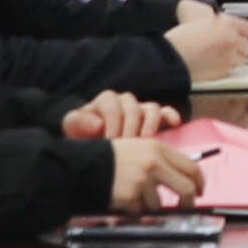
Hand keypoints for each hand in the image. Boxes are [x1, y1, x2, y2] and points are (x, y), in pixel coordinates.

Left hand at [62, 93, 176, 140]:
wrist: (92, 146)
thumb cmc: (83, 136)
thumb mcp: (73, 128)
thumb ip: (78, 122)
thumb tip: (97, 124)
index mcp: (105, 101)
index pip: (111, 105)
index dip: (111, 123)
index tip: (110, 141)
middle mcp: (124, 102)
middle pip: (132, 107)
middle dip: (129, 127)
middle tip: (127, 145)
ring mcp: (140, 109)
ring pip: (150, 108)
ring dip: (150, 123)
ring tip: (146, 140)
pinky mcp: (153, 119)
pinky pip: (165, 111)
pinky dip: (170, 115)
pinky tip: (174, 124)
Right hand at [107, 136, 208, 213]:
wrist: (86, 165)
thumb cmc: (113, 157)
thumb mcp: (140, 147)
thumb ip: (162, 160)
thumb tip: (183, 179)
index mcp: (158, 148)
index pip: (192, 167)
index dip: (199, 182)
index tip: (198, 190)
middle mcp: (154, 163)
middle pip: (187, 189)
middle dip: (188, 202)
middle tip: (184, 207)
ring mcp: (143, 181)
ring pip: (160, 204)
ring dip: (149, 205)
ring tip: (134, 196)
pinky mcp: (131, 196)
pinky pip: (140, 211)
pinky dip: (134, 209)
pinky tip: (124, 199)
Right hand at [165, 4, 247, 77]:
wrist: (172, 57)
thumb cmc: (181, 39)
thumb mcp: (203, 23)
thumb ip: (219, 26)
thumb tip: (229, 33)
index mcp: (226, 23)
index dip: (246, 34)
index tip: (244, 38)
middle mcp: (231, 38)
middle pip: (247, 45)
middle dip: (240, 49)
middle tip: (227, 50)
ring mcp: (230, 55)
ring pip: (241, 59)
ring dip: (233, 59)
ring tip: (217, 59)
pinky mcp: (225, 70)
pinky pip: (231, 69)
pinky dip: (225, 68)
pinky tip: (212, 65)